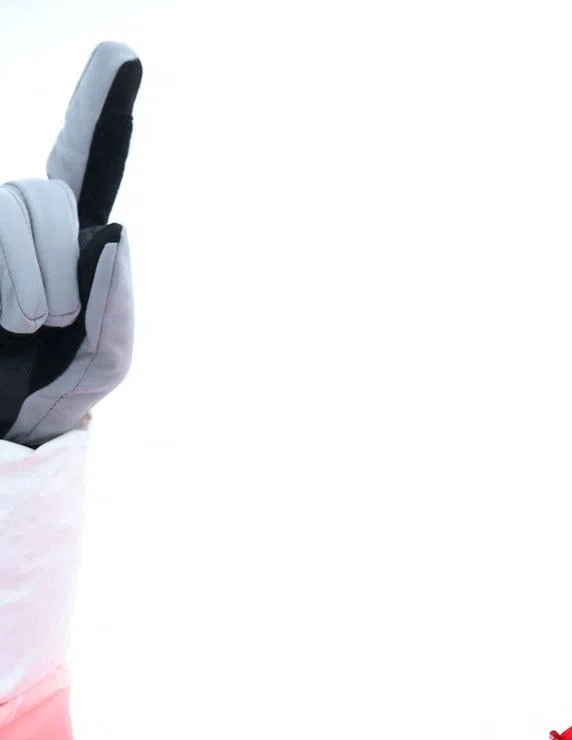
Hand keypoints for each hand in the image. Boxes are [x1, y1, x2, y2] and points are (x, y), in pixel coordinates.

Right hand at [0, 42, 140, 445]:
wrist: (7, 418)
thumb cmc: (60, 385)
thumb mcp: (108, 361)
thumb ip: (120, 309)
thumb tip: (117, 234)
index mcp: (75, 236)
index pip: (88, 160)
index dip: (100, 105)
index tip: (123, 51)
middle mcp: (22, 217)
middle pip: (46, 194)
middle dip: (56, 261)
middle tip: (54, 322)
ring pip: (7, 209)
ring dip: (26, 283)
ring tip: (25, 326)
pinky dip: (8, 286)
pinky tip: (7, 321)